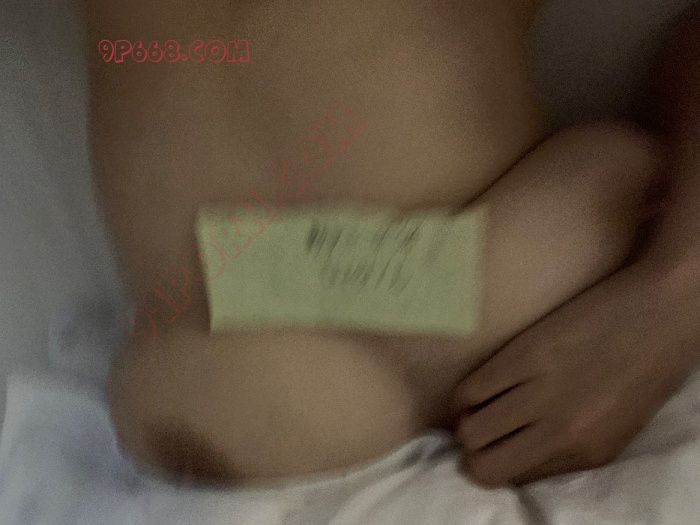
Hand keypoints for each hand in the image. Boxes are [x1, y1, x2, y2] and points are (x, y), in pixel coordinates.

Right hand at [453, 261, 698, 486]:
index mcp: (587, 454)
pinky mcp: (525, 355)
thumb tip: (515, 458)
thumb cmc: (642, 373)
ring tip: (478, 406)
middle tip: (483, 429)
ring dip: (467, 420)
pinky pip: (472, 388)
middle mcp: (560, 431)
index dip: (494, 465)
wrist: (659, 315)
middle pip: (483, 461)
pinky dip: (466, 393)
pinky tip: (478, 386)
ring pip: (470, 427)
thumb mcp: (613, 434)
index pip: (511, 477)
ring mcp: (540, 392)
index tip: (493, 449)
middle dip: (475, 450)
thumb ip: (564, 453)